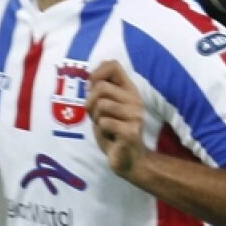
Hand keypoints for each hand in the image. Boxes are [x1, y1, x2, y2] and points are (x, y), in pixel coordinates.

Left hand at [87, 59, 145, 177]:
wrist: (128, 159)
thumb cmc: (113, 130)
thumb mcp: (105, 106)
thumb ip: (101, 90)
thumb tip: (91, 75)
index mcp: (129, 90)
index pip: (113, 65)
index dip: (96, 73)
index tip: (91, 88)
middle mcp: (135, 100)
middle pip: (100, 87)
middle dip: (91, 103)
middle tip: (98, 117)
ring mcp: (135, 116)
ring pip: (101, 105)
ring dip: (96, 119)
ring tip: (106, 127)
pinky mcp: (131, 132)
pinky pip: (104, 122)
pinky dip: (101, 131)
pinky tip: (111, 137)